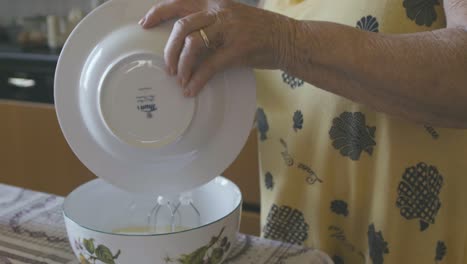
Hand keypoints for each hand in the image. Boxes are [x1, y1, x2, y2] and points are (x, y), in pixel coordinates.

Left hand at [140, 0, 290, 95]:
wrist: (288, 39)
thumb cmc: (261, 31)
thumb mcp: (233, 19)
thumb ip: (211, 26)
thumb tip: (188, 45)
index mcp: (216, 3)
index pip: (180, 2)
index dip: (159, 12)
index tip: (144, 23)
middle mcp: (220, 12)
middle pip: (181, 25)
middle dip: (169, 49)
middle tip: (166, 66)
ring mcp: (229, 30)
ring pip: (193, 43)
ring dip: (181, 64)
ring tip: (180, 79)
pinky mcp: (238, 49)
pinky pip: (210, 66)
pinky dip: (198, 79)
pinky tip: (192, 89)